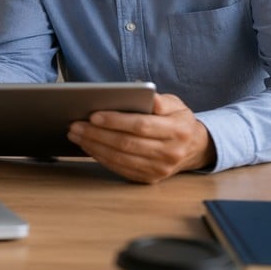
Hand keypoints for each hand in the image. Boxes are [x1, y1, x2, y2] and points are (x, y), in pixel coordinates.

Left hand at [68, 93, 215, 183]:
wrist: (194, 148)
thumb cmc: (178, 121)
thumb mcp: (176, 105)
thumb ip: (160, 100)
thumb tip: (142, 91)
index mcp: (178, 131)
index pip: (141, 126)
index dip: (116, 121)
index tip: (93, 115)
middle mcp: (170, 153)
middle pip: (126, 144)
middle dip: (97, 134)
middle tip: (75, 125)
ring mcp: (160, 169)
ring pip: (120, 158)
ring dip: (94, 146)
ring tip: (76, 134)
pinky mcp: (150, 178)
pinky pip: (121, 169)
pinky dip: (101, 157)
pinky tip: (88, 146)